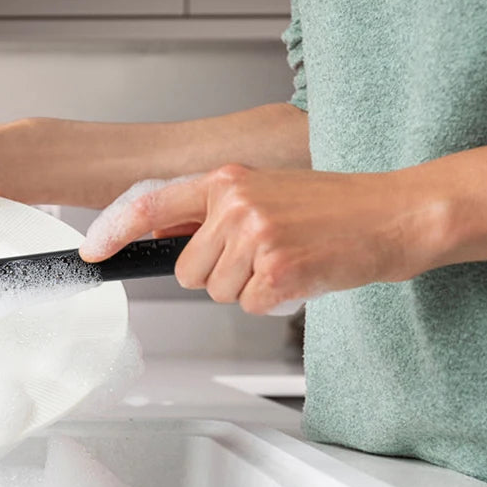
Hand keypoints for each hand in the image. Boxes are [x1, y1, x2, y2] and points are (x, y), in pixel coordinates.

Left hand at [79, 165, 439, 313]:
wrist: (395, 213)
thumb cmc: (334, 207)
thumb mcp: (266, 191)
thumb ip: (214, 212)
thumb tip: (164, 235)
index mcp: (227, 181)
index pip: (152, 204)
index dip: (114, 230)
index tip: (91, 251)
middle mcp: (235, 205)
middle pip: (186, 270)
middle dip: (218, 274)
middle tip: (263, 256)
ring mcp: (255, 237)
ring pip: (217, 292)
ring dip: (249, 288)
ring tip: (288, 260)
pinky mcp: (277, 271)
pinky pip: (251, 305)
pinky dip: (275, 301)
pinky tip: (302, 274)